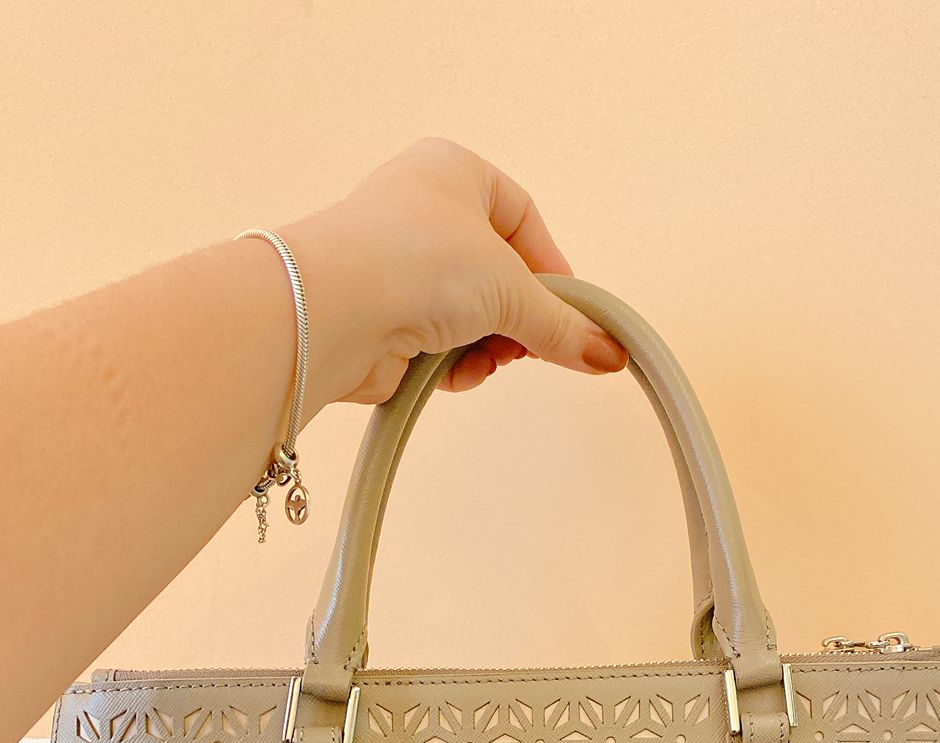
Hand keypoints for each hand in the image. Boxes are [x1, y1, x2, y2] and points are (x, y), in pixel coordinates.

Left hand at [285, 138, 627, 403]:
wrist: (333, 313)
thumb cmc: (414, 263)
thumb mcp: (511, 289)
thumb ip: (562, 325)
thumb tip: (606, 353)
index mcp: (453, 171)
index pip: (523, 219)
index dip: (551, 270)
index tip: (571, 314)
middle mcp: (420, 211)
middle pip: (497, 274)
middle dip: (518, 318)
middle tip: (532, 345)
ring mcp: (396, 266)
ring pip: (469, 315)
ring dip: (487, 346)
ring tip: (488, 359)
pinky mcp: (381, 319)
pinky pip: (437, 345)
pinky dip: (454, 364)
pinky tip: (454, 373)